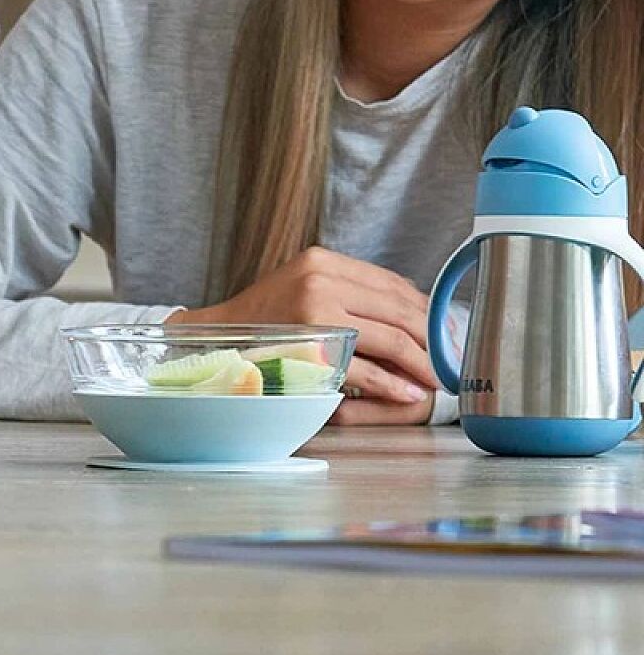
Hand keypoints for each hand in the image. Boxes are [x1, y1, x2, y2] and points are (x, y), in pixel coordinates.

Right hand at [170, 247, 437, 415]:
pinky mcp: (312, 346)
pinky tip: (407, 394)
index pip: (391, 283)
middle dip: (431, 338)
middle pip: (399, 309)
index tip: (442, 332)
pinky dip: (392, 384)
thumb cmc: (256, 324)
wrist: (206, 340)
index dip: (424, 310)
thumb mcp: (300, 290)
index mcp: (322, 260)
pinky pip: (366, 367)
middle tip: (449, 361)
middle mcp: (322, 278)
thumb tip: (403, 311)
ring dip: (420, 362)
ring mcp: (317, 311)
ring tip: (435, 380)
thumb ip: (344, 294)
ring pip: (390, 337)